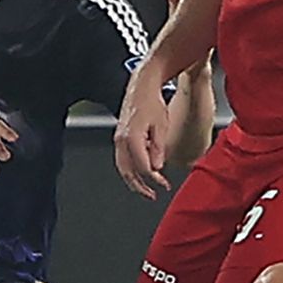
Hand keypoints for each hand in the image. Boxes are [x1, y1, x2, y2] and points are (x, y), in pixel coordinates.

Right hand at [113, 79, 174, 198]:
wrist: (142, 87)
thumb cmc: (152, 102)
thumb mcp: (161, 126)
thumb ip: (158, 148)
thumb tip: (157, 167)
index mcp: (131, 138)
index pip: (142, 166)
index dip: (154, 178)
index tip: (164, 184)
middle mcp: (121, 140)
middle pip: (127, 171)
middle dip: (139, 186)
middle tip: (151, 195)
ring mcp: (118, 139)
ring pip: (122, 167)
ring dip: (133, 180)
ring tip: (145, 189)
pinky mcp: (119, 137)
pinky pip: (122, 158)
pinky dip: (131, 169)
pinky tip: (142, 171)